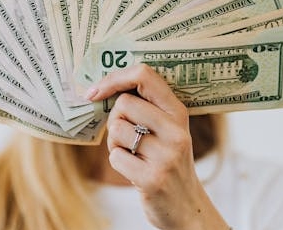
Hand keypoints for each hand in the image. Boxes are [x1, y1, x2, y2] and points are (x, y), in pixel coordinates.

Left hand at [85, 64, 229, 229]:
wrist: (186, 207)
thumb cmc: (167, 162)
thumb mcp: (168, 130)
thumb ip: (147, 108)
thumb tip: (102, 88)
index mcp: (178, 112)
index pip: (144, 75)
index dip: (114, 78)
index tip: (95, 91)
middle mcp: (176, 131)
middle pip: (123, 103)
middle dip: (114, 120)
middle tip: (126, 138)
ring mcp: (166, 155)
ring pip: (116, 130)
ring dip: (115, 144)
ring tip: (133, 155)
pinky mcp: (153, 178)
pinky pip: (115, 157)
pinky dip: (118, 163)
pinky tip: (135, 171)